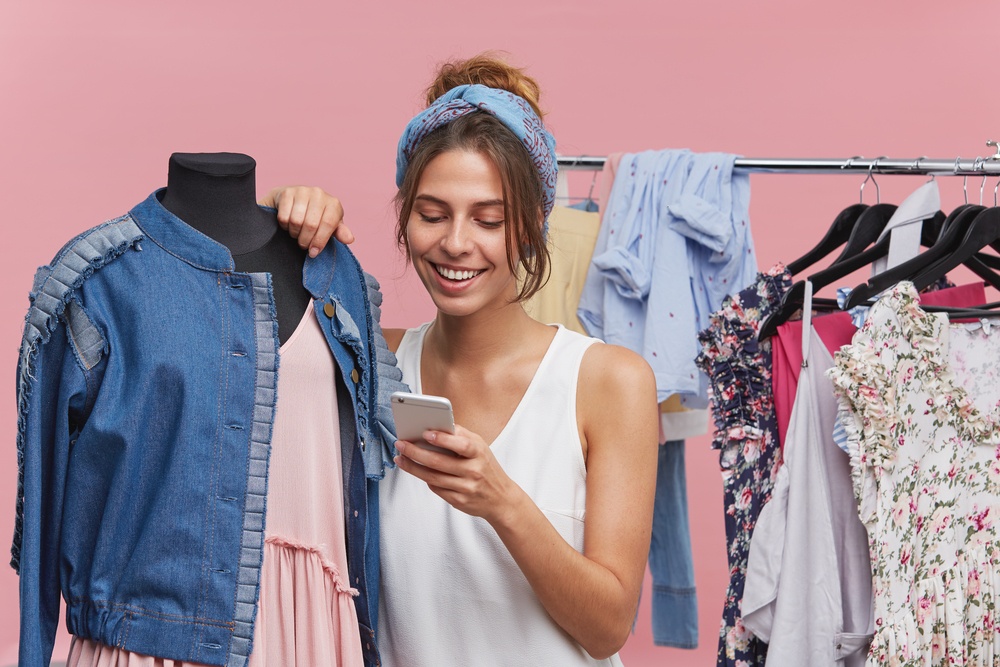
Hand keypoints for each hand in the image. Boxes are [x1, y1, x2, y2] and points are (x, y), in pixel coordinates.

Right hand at [260, 186, 353, 256]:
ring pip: (296, 221)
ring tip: (296, 233)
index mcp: (333, 203)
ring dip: (294, 233)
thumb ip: (340, 233)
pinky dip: (285, 226)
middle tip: (303, 244)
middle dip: (305, 240)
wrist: (294, 201)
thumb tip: (350, 239)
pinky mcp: (287, 192)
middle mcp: (319, 194)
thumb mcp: (331, 226)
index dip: (320, 241)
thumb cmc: (316, 217)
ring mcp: (302, 191)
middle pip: (311, 224)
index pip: (328, 224)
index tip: (314, 252)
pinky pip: (284, 217)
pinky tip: (288, 224)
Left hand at [394, 425, 519, 522]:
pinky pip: (436, 489)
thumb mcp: (481, 447)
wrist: (501, 499)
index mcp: (479, 454)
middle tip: (401, 444)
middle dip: (416, 453)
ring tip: (400, 458)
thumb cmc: (487, 467)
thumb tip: (436, 426)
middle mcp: (474, 471)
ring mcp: (466, 488)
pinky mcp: (459, 501)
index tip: (426, 433)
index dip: (443, 439)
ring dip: (413, 467)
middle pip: (439, 462)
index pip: (461, 445)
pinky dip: (425, 479)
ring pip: (433, 477)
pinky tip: (417, 471)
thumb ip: (461, 436)